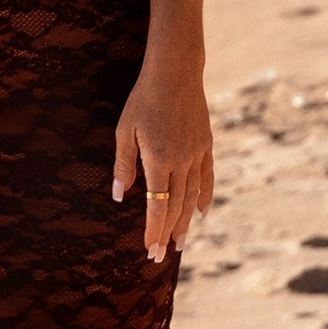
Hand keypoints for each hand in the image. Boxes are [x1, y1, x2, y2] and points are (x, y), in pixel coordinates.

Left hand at [112, 57, 212, 266]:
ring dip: (186, 222)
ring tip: (181, 242)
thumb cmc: (144, 100)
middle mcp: (181, 161)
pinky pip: (207, 178)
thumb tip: (121, 197)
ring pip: (192, 197)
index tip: (150, 251)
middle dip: (168, 233)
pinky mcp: (206, 145)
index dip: (154, 230)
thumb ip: (124, 165)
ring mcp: (196, 154)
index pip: (157, 205)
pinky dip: (205, 198)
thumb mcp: (125, 130)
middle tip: (162, 256)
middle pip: (176, 207)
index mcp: (159, 159)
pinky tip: (201, 213)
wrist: (176, 72)